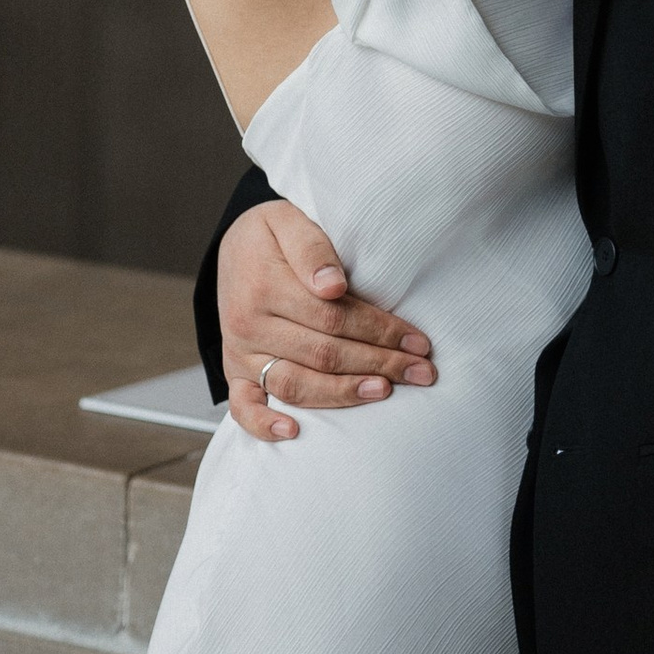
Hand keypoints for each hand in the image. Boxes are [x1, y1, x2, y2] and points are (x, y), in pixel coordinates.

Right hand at [216, 199, 435, 443]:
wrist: (233, 247)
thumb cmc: (272, 234)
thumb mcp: (288, 220)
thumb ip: (311, 248)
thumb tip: (333, 286)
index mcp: (264, 285)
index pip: (333, 317)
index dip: (380, 331)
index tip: (417, 341)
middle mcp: (249, 324)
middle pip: (323, 354)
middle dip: (378, 364)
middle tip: (420, 371)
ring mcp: (239, 353)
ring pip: (295, 384)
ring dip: (344, 393)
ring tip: (384, 392)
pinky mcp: (234, 372)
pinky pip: (243, 407)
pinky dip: (264, 425)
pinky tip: (294, 432)